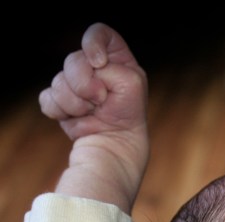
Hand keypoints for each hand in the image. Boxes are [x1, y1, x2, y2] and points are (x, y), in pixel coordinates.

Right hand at [39, 22, 146, 141]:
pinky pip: (47, 98)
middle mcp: (91, 66)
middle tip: (100, 99)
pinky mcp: (58, 100)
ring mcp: (73, 83)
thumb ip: (110, 68)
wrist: (115, 140)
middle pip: (73, 60)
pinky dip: (61, 110)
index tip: (99, 63)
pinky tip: (77, 117)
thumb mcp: (131, 83)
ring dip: (76, 102)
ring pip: (58, 81)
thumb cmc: (128, 111)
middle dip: (85, 84)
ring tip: (92, 111)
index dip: (93, 43)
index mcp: (113, 56)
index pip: (98, 32)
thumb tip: (85, 74)